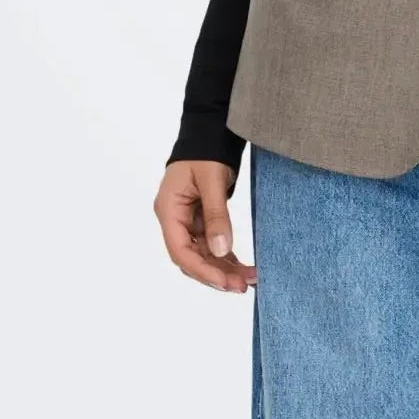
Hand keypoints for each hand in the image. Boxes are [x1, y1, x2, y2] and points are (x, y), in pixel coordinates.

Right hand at [155, 160, 256, 292]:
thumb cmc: (206, 151)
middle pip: (191, 258)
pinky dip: (226, 257)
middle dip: (216, 274)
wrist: (209, 131)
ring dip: (224, 268)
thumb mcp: (212, 180)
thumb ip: (216, 215)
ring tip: (250, 280)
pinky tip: (243, 268)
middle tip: (243, 286)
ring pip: (203, 254)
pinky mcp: (200, 220)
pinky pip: (211, 245)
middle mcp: (174, 219)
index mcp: (168, 210)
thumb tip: (221, 251)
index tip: (226, 282)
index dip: (203, 270)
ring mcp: (187, 221)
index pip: (180, 251)